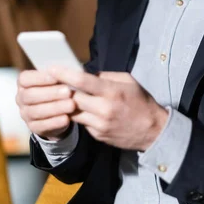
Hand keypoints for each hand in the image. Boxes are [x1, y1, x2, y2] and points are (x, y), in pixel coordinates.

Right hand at [16, 70, 75, 139]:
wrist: (58, 112)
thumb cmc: (58, 89)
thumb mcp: (58, 81)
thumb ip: (60, 76)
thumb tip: (70, 72)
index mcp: (24, 83)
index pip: (25, 78)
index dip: (40, 78)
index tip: (57, 77)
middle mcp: (21, 98)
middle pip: (30, 95)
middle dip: (51, 93)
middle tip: (68, 91)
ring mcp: (25, 114)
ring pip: (36, 111)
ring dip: (55, 108)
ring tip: (72, 105)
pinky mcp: (32, 127)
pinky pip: (41, 126)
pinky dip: (55, 122)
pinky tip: (67, 118)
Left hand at [47, 67, 168, 150]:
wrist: (153, 131)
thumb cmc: (141, 102)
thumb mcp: (128, 81)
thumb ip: (106, 76)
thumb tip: (86, 74)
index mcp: (112, 92)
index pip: (82, 81)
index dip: (64, 74)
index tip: (51, 68)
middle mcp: (104, 109)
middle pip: (72, 98)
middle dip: (60, 89)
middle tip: (51, 82)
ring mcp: (100, 125)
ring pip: (72, 112)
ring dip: (67, 104)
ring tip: (61, 96)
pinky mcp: (97, 135)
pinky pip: (82, 123)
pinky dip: (79, 115)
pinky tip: (80, 109)